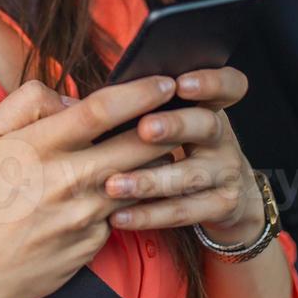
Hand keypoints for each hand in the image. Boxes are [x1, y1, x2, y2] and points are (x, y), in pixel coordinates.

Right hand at [0, 75, 180, 297]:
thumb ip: (26, 103)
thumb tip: (71, 99)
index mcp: (38, 147)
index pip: (102, 110)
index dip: (141, 92)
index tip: (165, 82)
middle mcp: (67, 180)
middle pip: (137, 143)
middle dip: (166, 124)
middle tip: (180, 111)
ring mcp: (84, 215)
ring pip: (142, 178)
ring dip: (156, 160)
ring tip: (156, 147)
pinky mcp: (95, 242)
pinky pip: (125, 210)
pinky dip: (133, 194)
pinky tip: (129, 186)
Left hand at [98, 67, 264, 243]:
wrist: (223, 197)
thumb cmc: (174, 146)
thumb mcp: (168, 119)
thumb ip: (132, 105)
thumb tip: (71, 101)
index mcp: (207, 105)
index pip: (227, 85)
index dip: (210, 81)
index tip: (179, 84)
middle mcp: (221, 136)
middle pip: (208, 124)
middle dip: (175, 125)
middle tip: (144, 128)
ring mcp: (225, 172)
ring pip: (190, 175)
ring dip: (151, 179)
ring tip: (113, 184)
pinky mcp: (221, 206)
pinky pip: (184, 211)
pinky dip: (150, 215)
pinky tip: (119, 216)